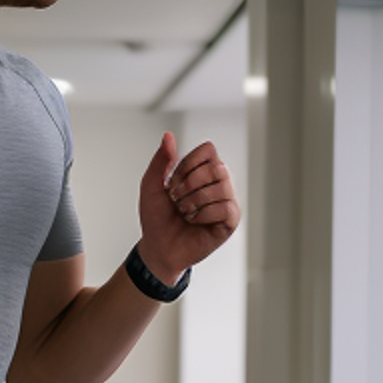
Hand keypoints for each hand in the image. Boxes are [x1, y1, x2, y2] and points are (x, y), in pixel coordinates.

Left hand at [137, 132, 239, 282]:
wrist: (158, 247)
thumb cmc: (157, 217)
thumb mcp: (151, 186)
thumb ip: (160, 160)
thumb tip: (168, 136)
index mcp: (202, 169)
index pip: (208, 150)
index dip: (188, 164)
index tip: (172, 182)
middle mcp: (218, 182)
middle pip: (216, 166)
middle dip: (189, 184)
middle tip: (177, 200)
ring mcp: (227, 200)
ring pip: (222, 186)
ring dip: (195, 201)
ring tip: (185, 213)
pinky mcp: (230, 220)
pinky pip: (225, 207)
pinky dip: (204, 215)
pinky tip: (195, 222)